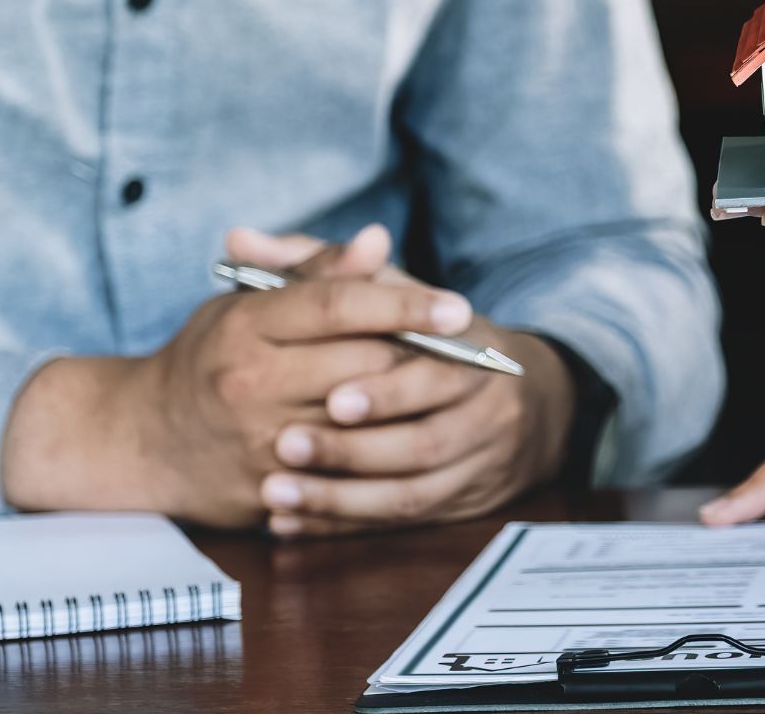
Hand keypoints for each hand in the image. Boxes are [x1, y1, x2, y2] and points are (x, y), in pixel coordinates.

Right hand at [0, 260, 476, 527]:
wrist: (139, 440)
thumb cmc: (206, 358)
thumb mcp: (248, 303)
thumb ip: (316, 273)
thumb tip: (378, 241)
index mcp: (246, 328)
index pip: (338, 306)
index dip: (404, 305)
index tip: (458, 307)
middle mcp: (251, 385)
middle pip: (362, 365)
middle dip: (423, 356)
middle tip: (471, 348)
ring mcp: (261, 443)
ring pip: (363, 423)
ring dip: (414, 407)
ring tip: (454, 391)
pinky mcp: (270, 491)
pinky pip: (346, 476)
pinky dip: (386, 457)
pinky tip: (418, 440)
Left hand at [225, 226, 577, 536]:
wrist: (524, 400)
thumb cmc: (430, 336)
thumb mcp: (390, 290)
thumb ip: (314, 265)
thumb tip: (240, 239)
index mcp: (474, 346)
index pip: (436, 367)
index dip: (388, 389)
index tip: (332, 398)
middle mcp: (490, 407)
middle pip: (424, 441)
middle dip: (352, 449)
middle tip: (284, 445)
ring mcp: (482, 462)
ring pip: (411, 493)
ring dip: (340, 497)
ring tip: (274, 490)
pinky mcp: (467, 504)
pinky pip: (403, 523)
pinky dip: (343, 524)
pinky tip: (289, 521)